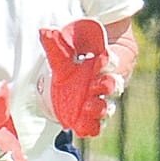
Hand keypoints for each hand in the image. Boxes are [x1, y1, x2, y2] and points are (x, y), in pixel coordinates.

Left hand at [39, 18, 122, 137]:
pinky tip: (82, 129)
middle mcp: (106, 82)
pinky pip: (96, 124)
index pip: (112, 60)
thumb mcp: (66, 51)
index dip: (109, 61)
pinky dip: (91, 127)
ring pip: (107, 105)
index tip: (103, 58)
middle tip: (97, 85)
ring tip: (89, 107)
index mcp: (104, 63)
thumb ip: (57, 43)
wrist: (81, 78)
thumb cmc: (78, 58)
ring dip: (101, 107)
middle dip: (108, 85)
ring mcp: (100, 100)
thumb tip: (45, 31)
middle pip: (113, 84)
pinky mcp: (91, 116)